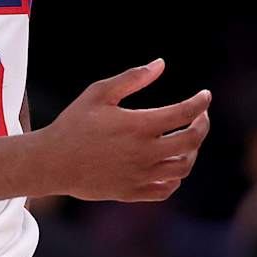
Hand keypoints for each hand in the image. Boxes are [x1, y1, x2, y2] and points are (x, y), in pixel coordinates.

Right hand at [30, 58, 210, 201]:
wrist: (52, 162)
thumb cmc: (74, 123)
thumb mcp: (99, 93)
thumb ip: (132, 78)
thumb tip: (161, 64)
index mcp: (139, 126)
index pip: (184, 113)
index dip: (200, 102)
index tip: (205, 95)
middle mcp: (144, 153)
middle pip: (192, 141)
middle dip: (203, 125)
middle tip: (201, 115)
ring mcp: (140, 175)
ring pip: (183, 168)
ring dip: (192, 152)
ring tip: (187, 138)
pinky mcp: (132, 192)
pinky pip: (166, 189)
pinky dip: (175, 177)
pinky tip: (171, 162)